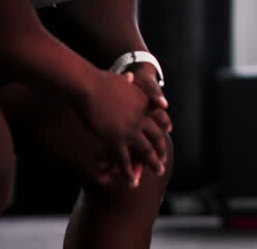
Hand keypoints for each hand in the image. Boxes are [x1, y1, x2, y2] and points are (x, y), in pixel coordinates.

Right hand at [78, 69, 157, 187]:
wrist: (89, 86)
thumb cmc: (100, 80)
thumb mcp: (121, 80)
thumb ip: (128, 82)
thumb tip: (130, 74)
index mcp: (144, 105)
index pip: (158, 120)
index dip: (162, 129)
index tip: (167, 135)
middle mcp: (141, 119)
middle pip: (156, 138)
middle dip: (160, 151)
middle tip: (163, 161)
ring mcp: (130, 130)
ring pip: (145, 151)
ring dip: (153, 164)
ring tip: (159, 172)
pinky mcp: (115, 139)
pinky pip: (124, 160)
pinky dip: (129, 172)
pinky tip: (132, 182)